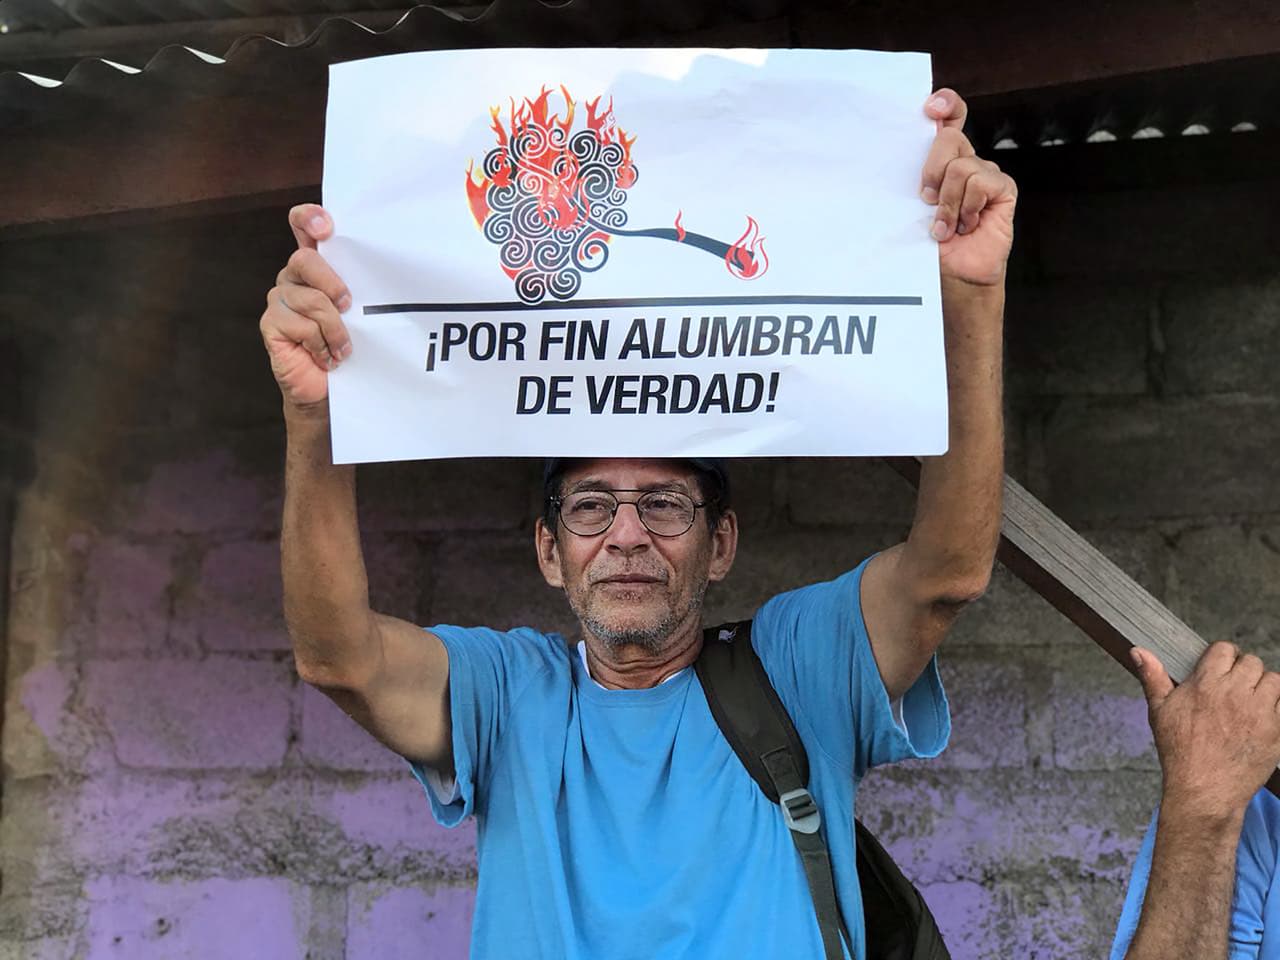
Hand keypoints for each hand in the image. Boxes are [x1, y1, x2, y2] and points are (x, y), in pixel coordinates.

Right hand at [260, 204, 353, 409]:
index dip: (309, 218)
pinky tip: (326, 357)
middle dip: (333, 285)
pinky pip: (300, 326)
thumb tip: (387, 270)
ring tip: (343, 349)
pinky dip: (321, 345)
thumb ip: (362, 286)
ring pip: (310, 300)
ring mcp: (280, 298)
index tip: (326, 228)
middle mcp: (294, 276)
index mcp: (317, 265)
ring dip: (335, 329)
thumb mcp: (362, 312)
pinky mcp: (271, 323)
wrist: (329, 390)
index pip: (302, 224)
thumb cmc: (349, 347)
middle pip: (305, 260)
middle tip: (350, 307)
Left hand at [920, 90, 1016, 286]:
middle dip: (932, 170)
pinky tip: (966, 225)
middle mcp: (966, 162)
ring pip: (962, 167)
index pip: (949, 119)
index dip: (945, 104)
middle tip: (926, 201)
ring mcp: (985, 174)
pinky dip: (967, 207)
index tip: (929, 108)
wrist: (954, 275)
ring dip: (948, 202)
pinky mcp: (1002, 188)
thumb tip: (890, 157)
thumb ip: (911, 183)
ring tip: (946, 226)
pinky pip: (981, 182)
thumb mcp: (911, 211)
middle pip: (950, 137)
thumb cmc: (930, 245)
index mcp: (942, 162)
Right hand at [1133, 642, 1279, 820]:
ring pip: (1274, 681)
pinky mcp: (1276, 731)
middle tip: (1235, 688)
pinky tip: (1261, 719)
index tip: (1220, 667)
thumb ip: (1152, 676)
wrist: (1204, 790)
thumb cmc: (1179, 752)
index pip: (1225, 650)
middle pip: (1252, 662)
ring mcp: (1259, 712)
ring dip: (1264, 687)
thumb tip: (1139, 652)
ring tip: (1251, 702)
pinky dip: (1276, 708)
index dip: (1222, 657)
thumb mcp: (1159, 711)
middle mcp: (1235, 693)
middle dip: (1244, 671)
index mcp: (1206, 685)